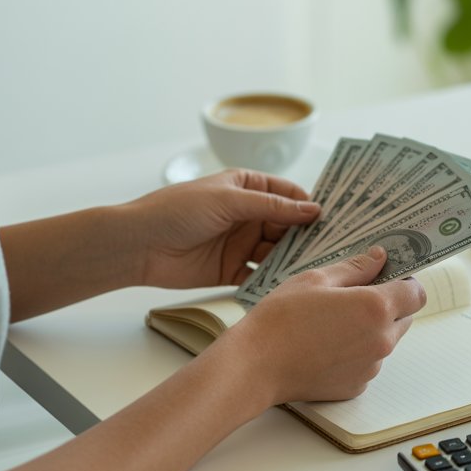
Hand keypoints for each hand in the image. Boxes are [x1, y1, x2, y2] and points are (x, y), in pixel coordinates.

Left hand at [126, 169, 320, 288]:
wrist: (138, 245)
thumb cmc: (177, 210)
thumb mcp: (229, 200)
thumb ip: (272, 206)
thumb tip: (312, 209)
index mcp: (246, 187)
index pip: (287, 194)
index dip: (308, 204)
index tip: (331, 219)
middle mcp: (247, 214)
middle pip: (287, 224)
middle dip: (307, 234)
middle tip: (332, 247)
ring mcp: (240, 242)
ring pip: (277, 250)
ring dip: (293, 258)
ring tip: (315, 267)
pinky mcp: (232, 269)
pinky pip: (260, 274)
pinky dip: (274, 278)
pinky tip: (289, 284)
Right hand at [213, 247, 427, 404]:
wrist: (256, 365)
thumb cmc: (282, 318)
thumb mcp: (317, 279)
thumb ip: (356, 267)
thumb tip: (380, 258)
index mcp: (376, 308)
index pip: (417, 294)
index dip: (404, 283)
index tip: (388, 278)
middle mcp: (382, 340)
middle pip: (405, 318)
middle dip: (388, 306)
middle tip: (353, 299)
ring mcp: (371, 367)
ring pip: (386, 341)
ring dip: (372, 330)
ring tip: (333, 324)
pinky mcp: (357, 386)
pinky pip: (368, 362)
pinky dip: (357, 353)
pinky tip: (327, 346)